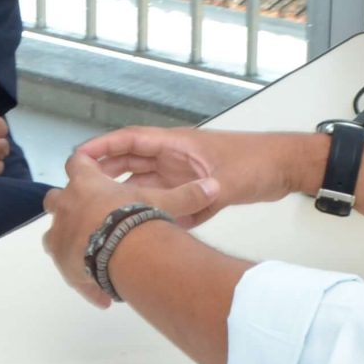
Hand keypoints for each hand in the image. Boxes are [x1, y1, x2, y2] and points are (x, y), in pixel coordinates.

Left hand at [42, 148, 218, 306]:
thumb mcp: (165, 203)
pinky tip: (102, 294)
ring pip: (52, 233)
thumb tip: (215, 186)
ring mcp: (60, 234)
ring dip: (68, 241)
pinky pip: (70, 272)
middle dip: (67, 205)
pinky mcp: (61, 262)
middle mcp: (66, 206)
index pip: (77, 162)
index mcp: (87, 183)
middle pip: (54, 199)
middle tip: (89, 216)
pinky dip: (83, 279)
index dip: (84, 165)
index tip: (90, 168)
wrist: (120, 252)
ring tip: (91, 253)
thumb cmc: (137, 218)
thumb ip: (188, 195)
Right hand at [72, 127, 317, 225]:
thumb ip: (201, 197)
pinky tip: (134, 222)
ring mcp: (183, 172)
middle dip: (105, 170)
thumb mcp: (228, 181)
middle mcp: (176, 157)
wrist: (284, 168)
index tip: (79, 156)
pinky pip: (162, 197)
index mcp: (178, 144)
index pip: (132, 140)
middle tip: (78, 186)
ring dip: (123, 190)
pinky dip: (148, 206)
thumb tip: (177, 214)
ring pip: (144, 180)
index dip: (103, 147)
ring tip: (97, 208)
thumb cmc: (258, 162)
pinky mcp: (193, 188)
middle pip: (131, 160)